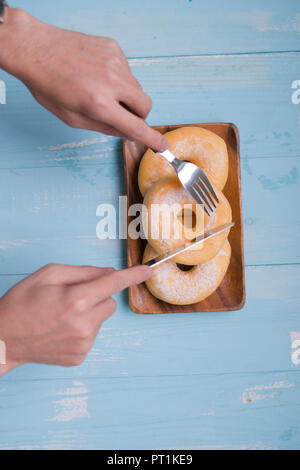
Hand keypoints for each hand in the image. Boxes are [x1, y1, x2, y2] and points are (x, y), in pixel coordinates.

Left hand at [0, 8, 168, 150]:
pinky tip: (97, 74)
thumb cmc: (48, 85)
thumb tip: (127, 132)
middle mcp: (111, 82)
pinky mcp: (113, 48)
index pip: (136, 127)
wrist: (34, 48)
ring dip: (126, 96)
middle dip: (138, 115)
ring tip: (100, 90)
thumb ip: (103, 127)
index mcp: (99, 104)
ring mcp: (114, 62)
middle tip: (119, 115)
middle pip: (145, 106)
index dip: (151, 139)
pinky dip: (118, 78)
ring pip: (137, 88)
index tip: (163, 146)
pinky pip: (127, 71)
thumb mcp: (72, 118)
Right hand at [0, 263, 151, 375]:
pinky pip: (93, 335)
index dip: (131, 276)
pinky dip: (83, 329)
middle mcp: (83, 324)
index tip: (146, 271)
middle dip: (98, 296)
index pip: (113, 284)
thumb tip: (108, 273)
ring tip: (62, 315)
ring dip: (89, 313)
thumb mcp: (48, 274)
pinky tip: (61, 329)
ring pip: (102, 319)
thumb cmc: (23, 302)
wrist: (4, 337)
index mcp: (76, 300)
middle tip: (72, 297)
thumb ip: (82, 272)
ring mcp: (83, 344)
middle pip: (109, 302)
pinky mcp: (79, 356)